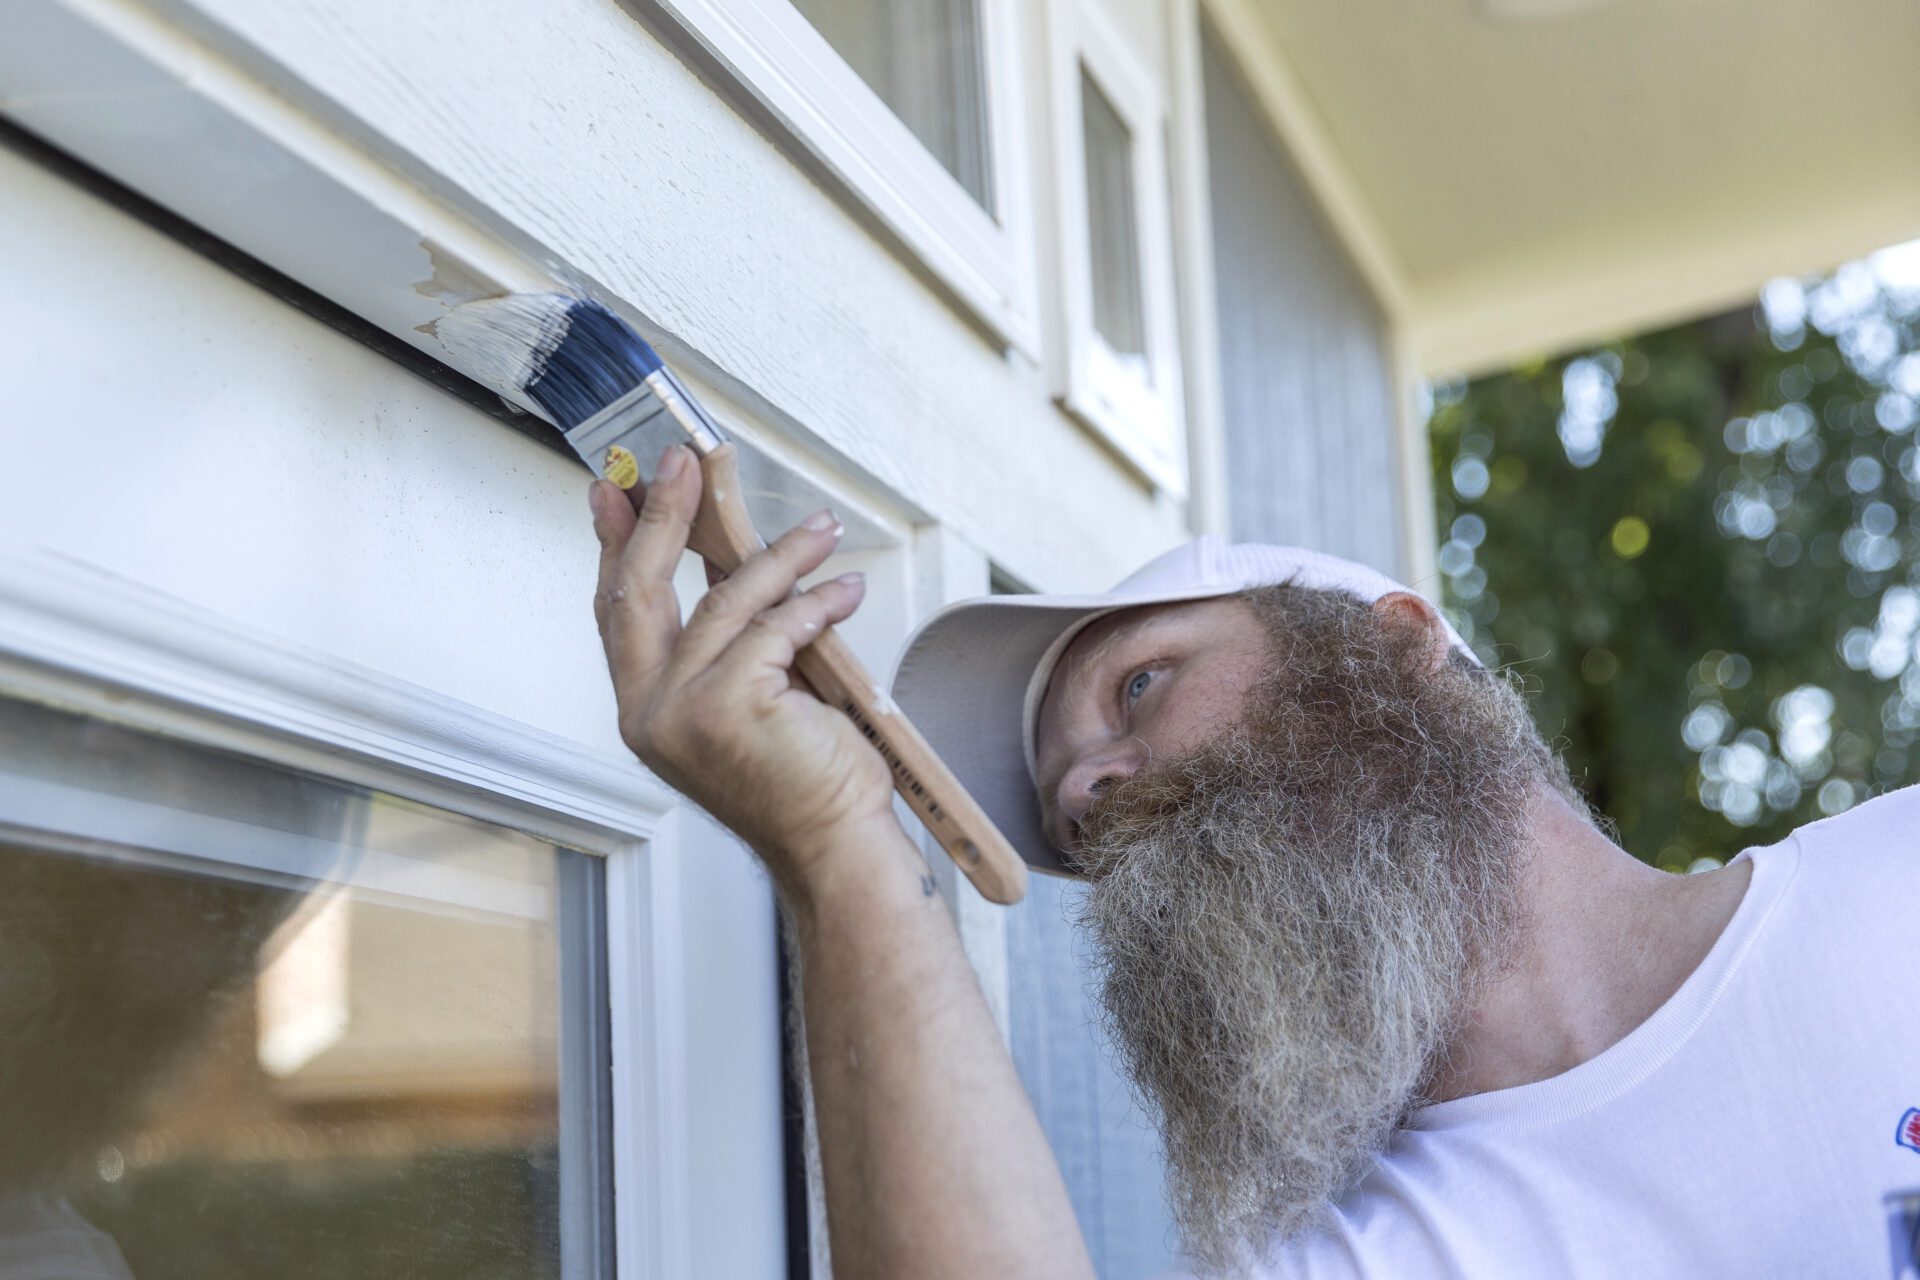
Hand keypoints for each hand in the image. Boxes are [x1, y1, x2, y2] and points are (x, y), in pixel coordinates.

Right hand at [589, 445, 900, 888]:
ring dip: (780, 556)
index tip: (618, 486)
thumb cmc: (801, 778)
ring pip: (724, 600)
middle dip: (664, 515)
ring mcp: (683, 711)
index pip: (617, 610)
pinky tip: (845, 590)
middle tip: (684, 459)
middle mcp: (648, 712)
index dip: (616, 543)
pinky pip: (776, 627)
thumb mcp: (750, 693)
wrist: (835, 846)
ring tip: (821, 529)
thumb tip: (723, 553)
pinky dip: (817, 601)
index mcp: (643, 709)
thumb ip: (728, 634)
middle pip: (641, 588)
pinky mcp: (730, 706)